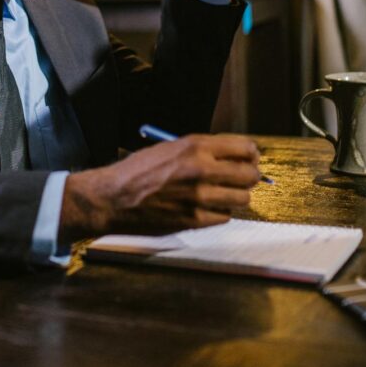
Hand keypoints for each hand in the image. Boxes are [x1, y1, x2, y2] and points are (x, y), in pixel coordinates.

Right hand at [59, 134, 261, 244]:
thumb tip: (232, 157)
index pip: (244, 148)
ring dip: (235, 197)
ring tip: (222, 195)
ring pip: (241, 199)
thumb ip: (201, 150)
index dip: (251, 155)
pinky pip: (224, 217)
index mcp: (195, 146)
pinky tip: (206, 207)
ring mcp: (199, 196)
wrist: (114, 197)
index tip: (250, 159)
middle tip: (243, 179)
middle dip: (250, 177)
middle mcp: (201, 169)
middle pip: (249, 175)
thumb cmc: (137, 171)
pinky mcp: (194, 219)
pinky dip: (219, 213)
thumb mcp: (169, 148)